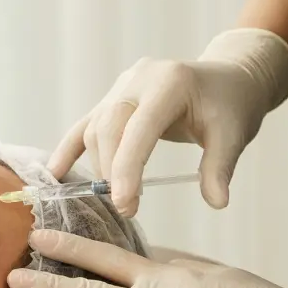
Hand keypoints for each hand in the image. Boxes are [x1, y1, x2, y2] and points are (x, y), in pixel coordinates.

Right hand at [50, 28, 287, 214]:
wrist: (228, 79)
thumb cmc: (231, 106)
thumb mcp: (234, 135)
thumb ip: (220, 167)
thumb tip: (216, 202)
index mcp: (170, 82)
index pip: (140, 127)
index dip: (128, 167)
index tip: (125, 205)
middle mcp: (140, 78)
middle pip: (110, 125)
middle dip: (112, 170)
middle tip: (126, 210)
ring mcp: (123, 85)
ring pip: (97, 127)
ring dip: (101, 165)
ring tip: (115, 198)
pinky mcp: (114, 97)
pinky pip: (86, 123)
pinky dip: (70, 148)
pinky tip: (54, 173)